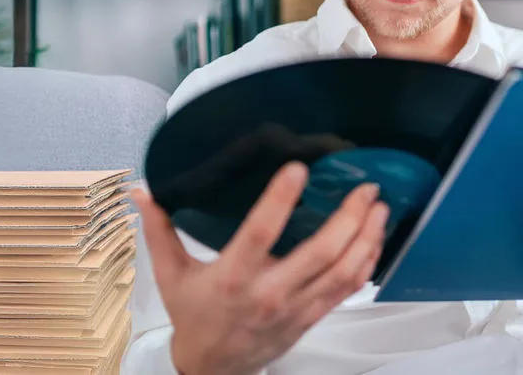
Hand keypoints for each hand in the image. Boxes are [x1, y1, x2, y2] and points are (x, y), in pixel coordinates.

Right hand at [132, 162, 388, 374]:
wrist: (213, 368)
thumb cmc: (195, 316)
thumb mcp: (170, 275)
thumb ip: (159, 231)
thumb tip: (143, 191)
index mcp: (233, 277)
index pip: (259, 233)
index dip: (280, 200)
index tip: (298, 169)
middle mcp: (269, 292)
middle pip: (319, 253)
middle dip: (348, 217)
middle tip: (365, 186)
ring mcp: (296, 307)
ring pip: (342, 271)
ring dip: (367, 238)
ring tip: (379, 207)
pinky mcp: (312, 316)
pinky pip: (348, 289)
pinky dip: (366, 263)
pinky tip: (375, 239)